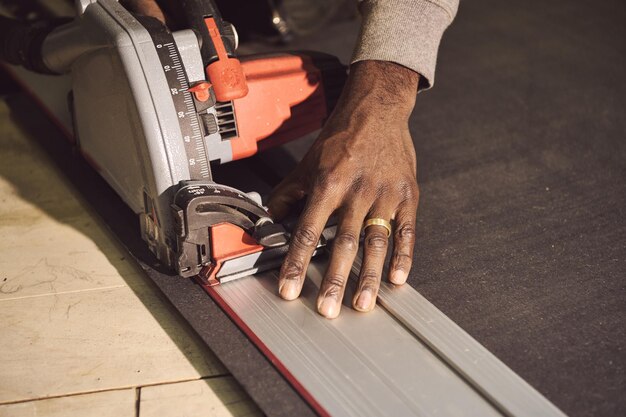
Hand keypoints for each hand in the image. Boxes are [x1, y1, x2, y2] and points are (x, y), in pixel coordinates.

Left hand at [268, 60, 419, 317]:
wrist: (377, 109)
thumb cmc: (341, 138)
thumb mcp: (308, 163)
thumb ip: (288, 194)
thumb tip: (267, 222)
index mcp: (329, 182)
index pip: (308, 231)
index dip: (297, 263)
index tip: (289, 290)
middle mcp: (357, 190)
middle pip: (344, 243)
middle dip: (334, 279)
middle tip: (327, 310)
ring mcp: (385, 194)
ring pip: (376, 241)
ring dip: (368, 276)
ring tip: (361, 304)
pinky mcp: (407, 195)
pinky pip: (406, 230)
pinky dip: (403, 255)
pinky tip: (397, 279)